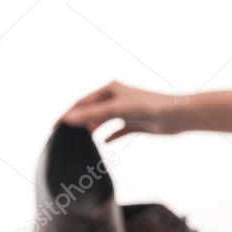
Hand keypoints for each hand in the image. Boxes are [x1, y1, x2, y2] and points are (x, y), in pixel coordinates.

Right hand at [62, 81, 186, 141]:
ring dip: (93, 127)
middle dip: (79, 121)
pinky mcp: (134, 123)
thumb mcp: (115, 110)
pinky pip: (117, 130)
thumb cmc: (148, 107)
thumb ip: (91, 115)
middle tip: (65, 135)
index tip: (56, 126)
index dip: (69, 113)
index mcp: (110, 89)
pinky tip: (104, 143)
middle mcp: (116, 98)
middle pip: (92, 110)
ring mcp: (125, 110)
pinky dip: (110, 135)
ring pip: (103, 119)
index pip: (83, 102)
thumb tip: (67, 119)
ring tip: (82, 138)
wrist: (176, 116)